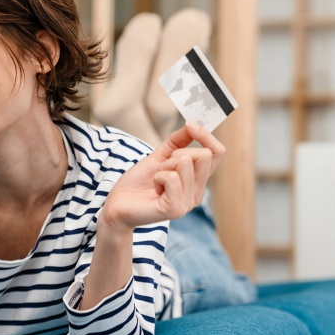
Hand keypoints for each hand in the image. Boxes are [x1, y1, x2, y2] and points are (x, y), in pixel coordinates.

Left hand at [99, 121, 224, 234]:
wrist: (118, 206)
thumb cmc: (138, 183)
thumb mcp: (159, 157)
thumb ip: (177, 142)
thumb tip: (193, 124)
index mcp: (196, 180)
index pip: (217, 153)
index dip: (206, 135)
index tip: (190, 125)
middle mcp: (197, 193)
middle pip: (203, 154)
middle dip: (177, 153)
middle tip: (161, 168)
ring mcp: (188, 203)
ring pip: (184, 163)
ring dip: (163, 166)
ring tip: (156, 180)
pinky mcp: (175, 209)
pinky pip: (172, 177)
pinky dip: (158, 177)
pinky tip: (154, 188)